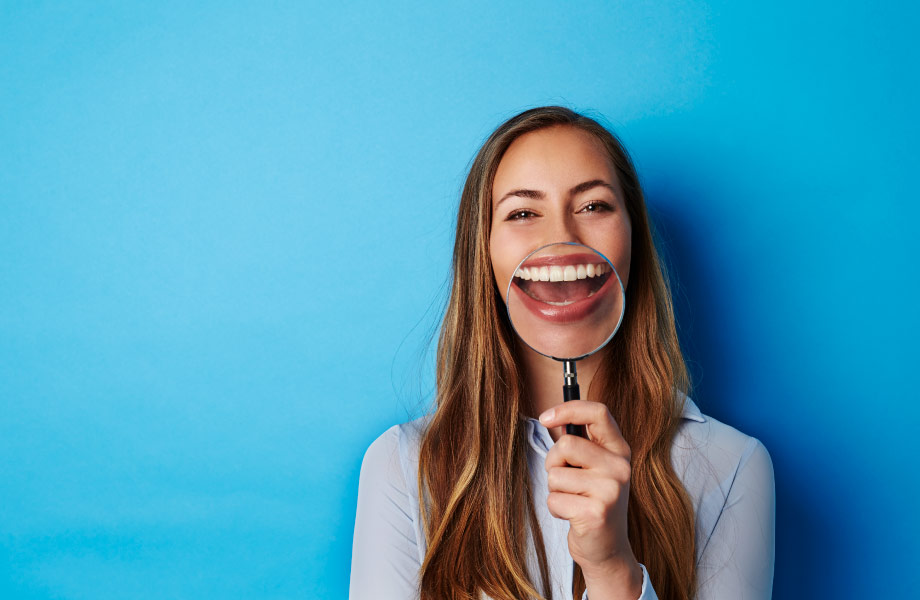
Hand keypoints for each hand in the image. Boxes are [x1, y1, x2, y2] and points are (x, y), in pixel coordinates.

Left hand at [540, 400, 642, 597]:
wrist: (608, 550)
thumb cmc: (592, 502)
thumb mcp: (596, 468)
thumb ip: (581, 443)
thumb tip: (552, 416)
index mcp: (620, 451)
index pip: (599, 412)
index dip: (568, 409)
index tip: (544, 417)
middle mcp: (620, 467)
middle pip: (566, 444)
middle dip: (554, 462)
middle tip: (566, 481)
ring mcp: (610, 490)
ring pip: (555, 474)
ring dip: (555, 489)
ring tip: (574, 501)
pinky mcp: (595, 513)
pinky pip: (554, 498)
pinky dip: (556, 508)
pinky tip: (573, 516)